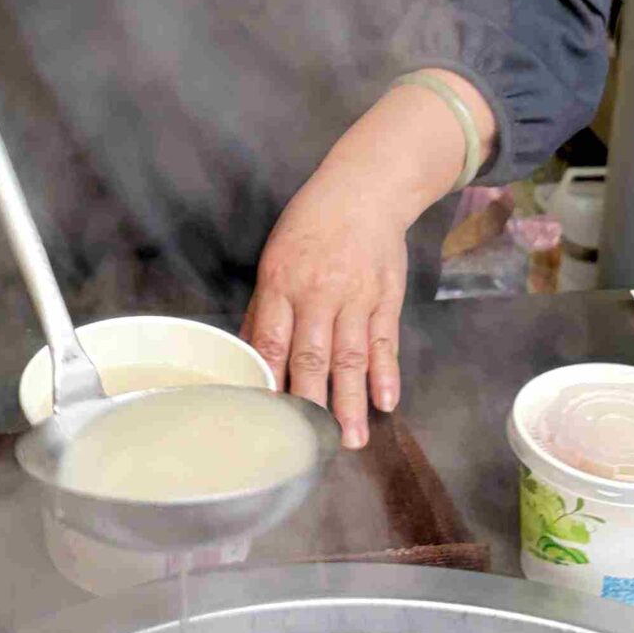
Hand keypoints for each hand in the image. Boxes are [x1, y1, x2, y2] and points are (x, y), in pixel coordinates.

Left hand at [242, 159, 410, 450]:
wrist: (365, 189)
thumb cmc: (312, 224)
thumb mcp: (276, 257)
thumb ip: (264, 309)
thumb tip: (246, 354)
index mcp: (282, 283)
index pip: (272, 341)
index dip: (268, 381)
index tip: (264, 418)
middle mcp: (319, 293)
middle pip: (312, 355)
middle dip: (310, 403)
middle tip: (309, 443)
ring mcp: (356, 297)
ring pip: (351, 356)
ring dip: (351, 401)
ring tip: (351, 438)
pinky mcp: (386, 298)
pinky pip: (385, 341)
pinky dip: (387, 373)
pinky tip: (387, 402)